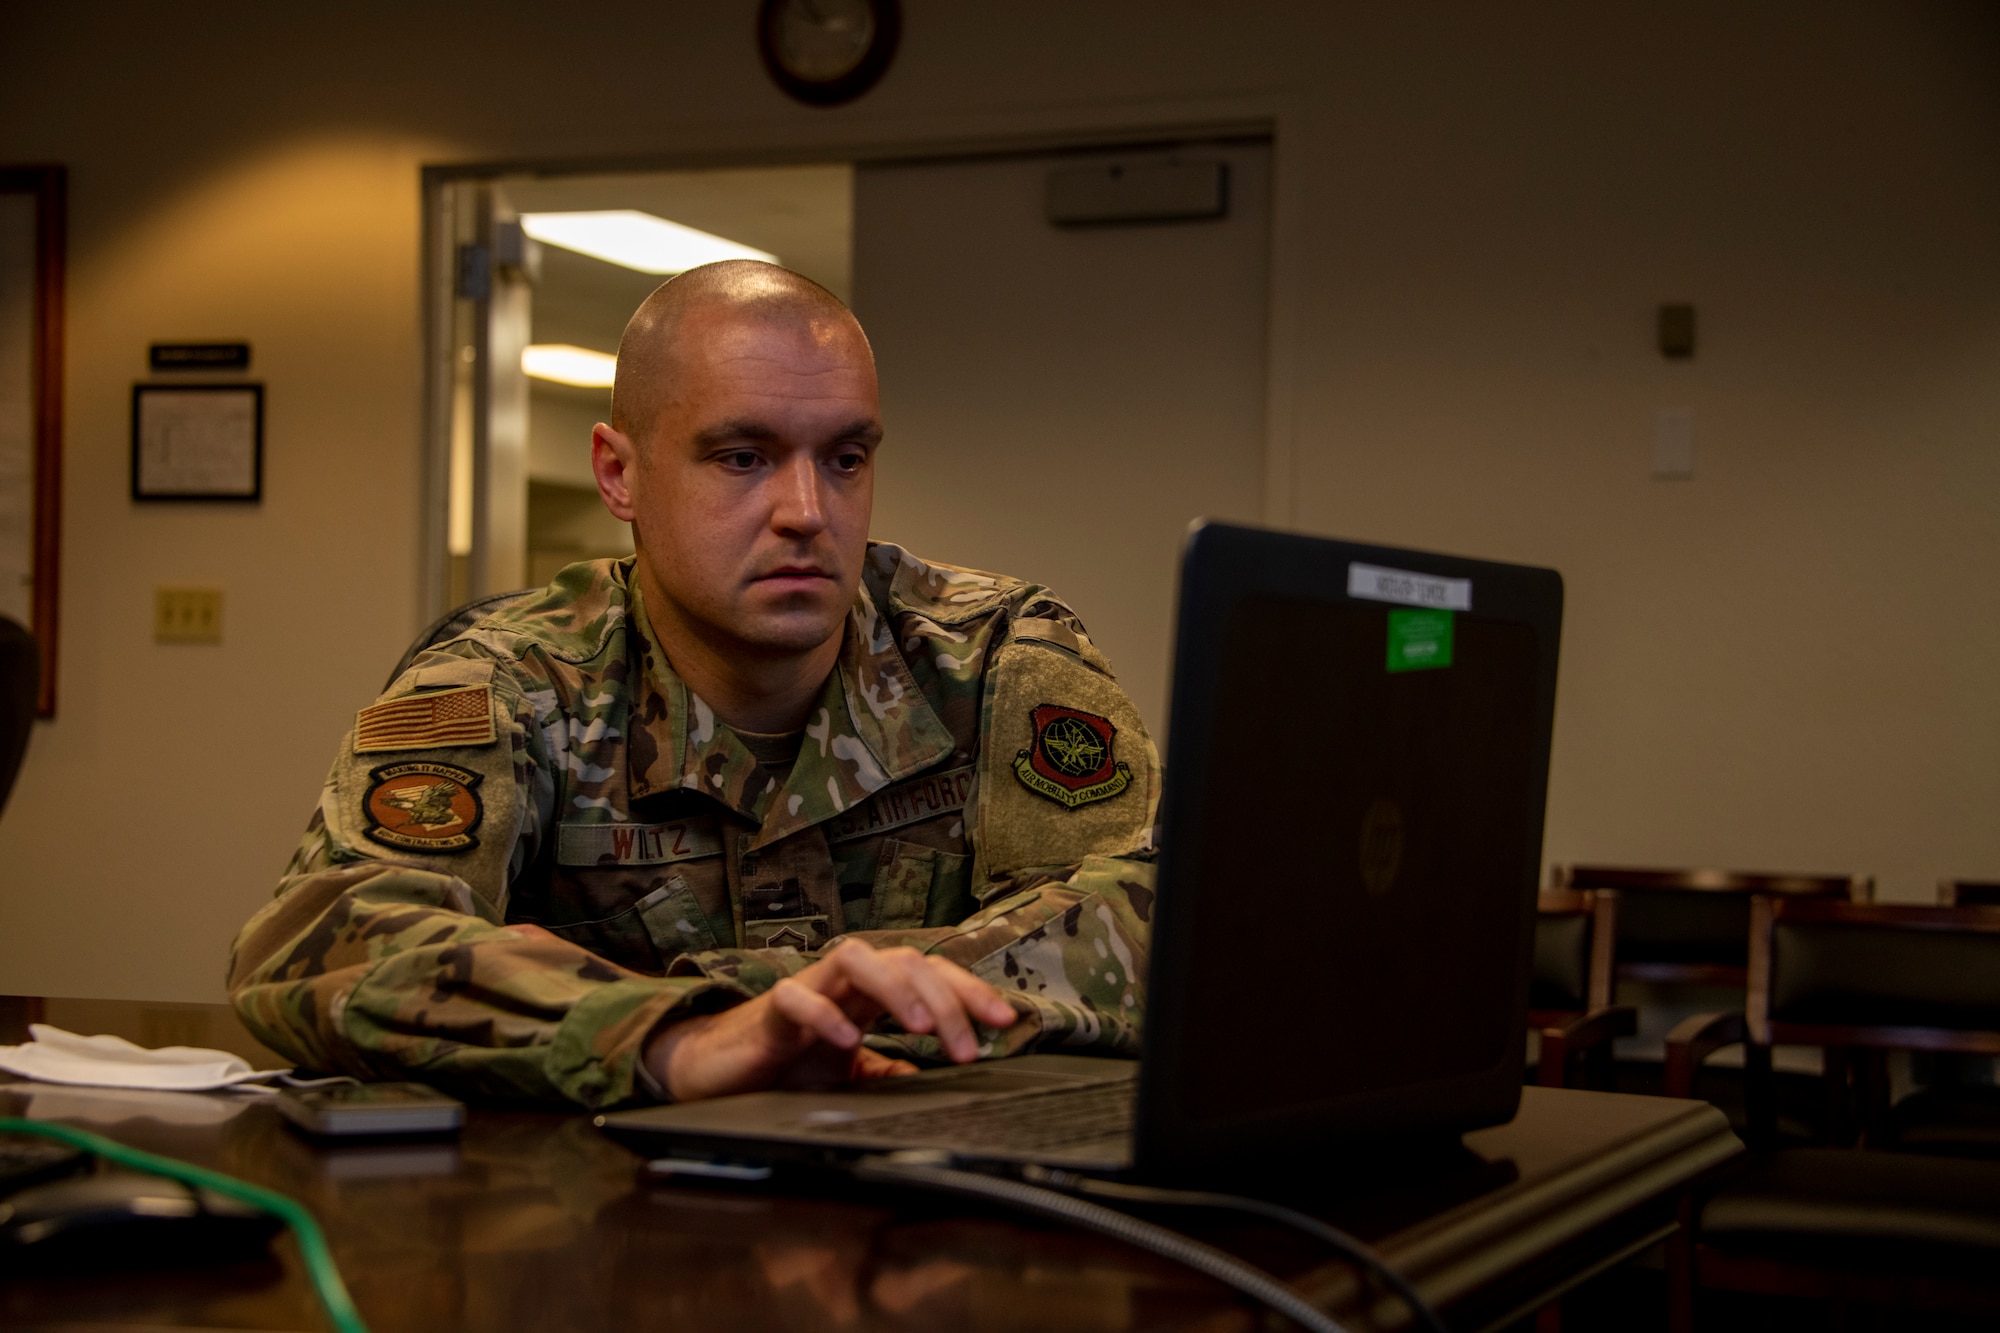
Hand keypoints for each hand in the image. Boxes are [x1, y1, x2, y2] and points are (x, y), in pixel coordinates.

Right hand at [641, 940, 1017, 1102]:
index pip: (931, 975)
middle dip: (946, 997)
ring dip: (895, 987)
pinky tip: (845, 1041)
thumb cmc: (788, 1065)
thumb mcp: (852, 1076)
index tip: (1006, 1021)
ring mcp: (808, 988)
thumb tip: (937, 1080)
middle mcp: (845, 981)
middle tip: (968, 1045)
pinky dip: (824, 1014)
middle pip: (905, 959)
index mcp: (871, 993)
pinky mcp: (770, 1009)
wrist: (720, 1074)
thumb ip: (890, 1071)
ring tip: (922, 1026)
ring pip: (856, 957)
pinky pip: (797, 998)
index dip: (971, 992)